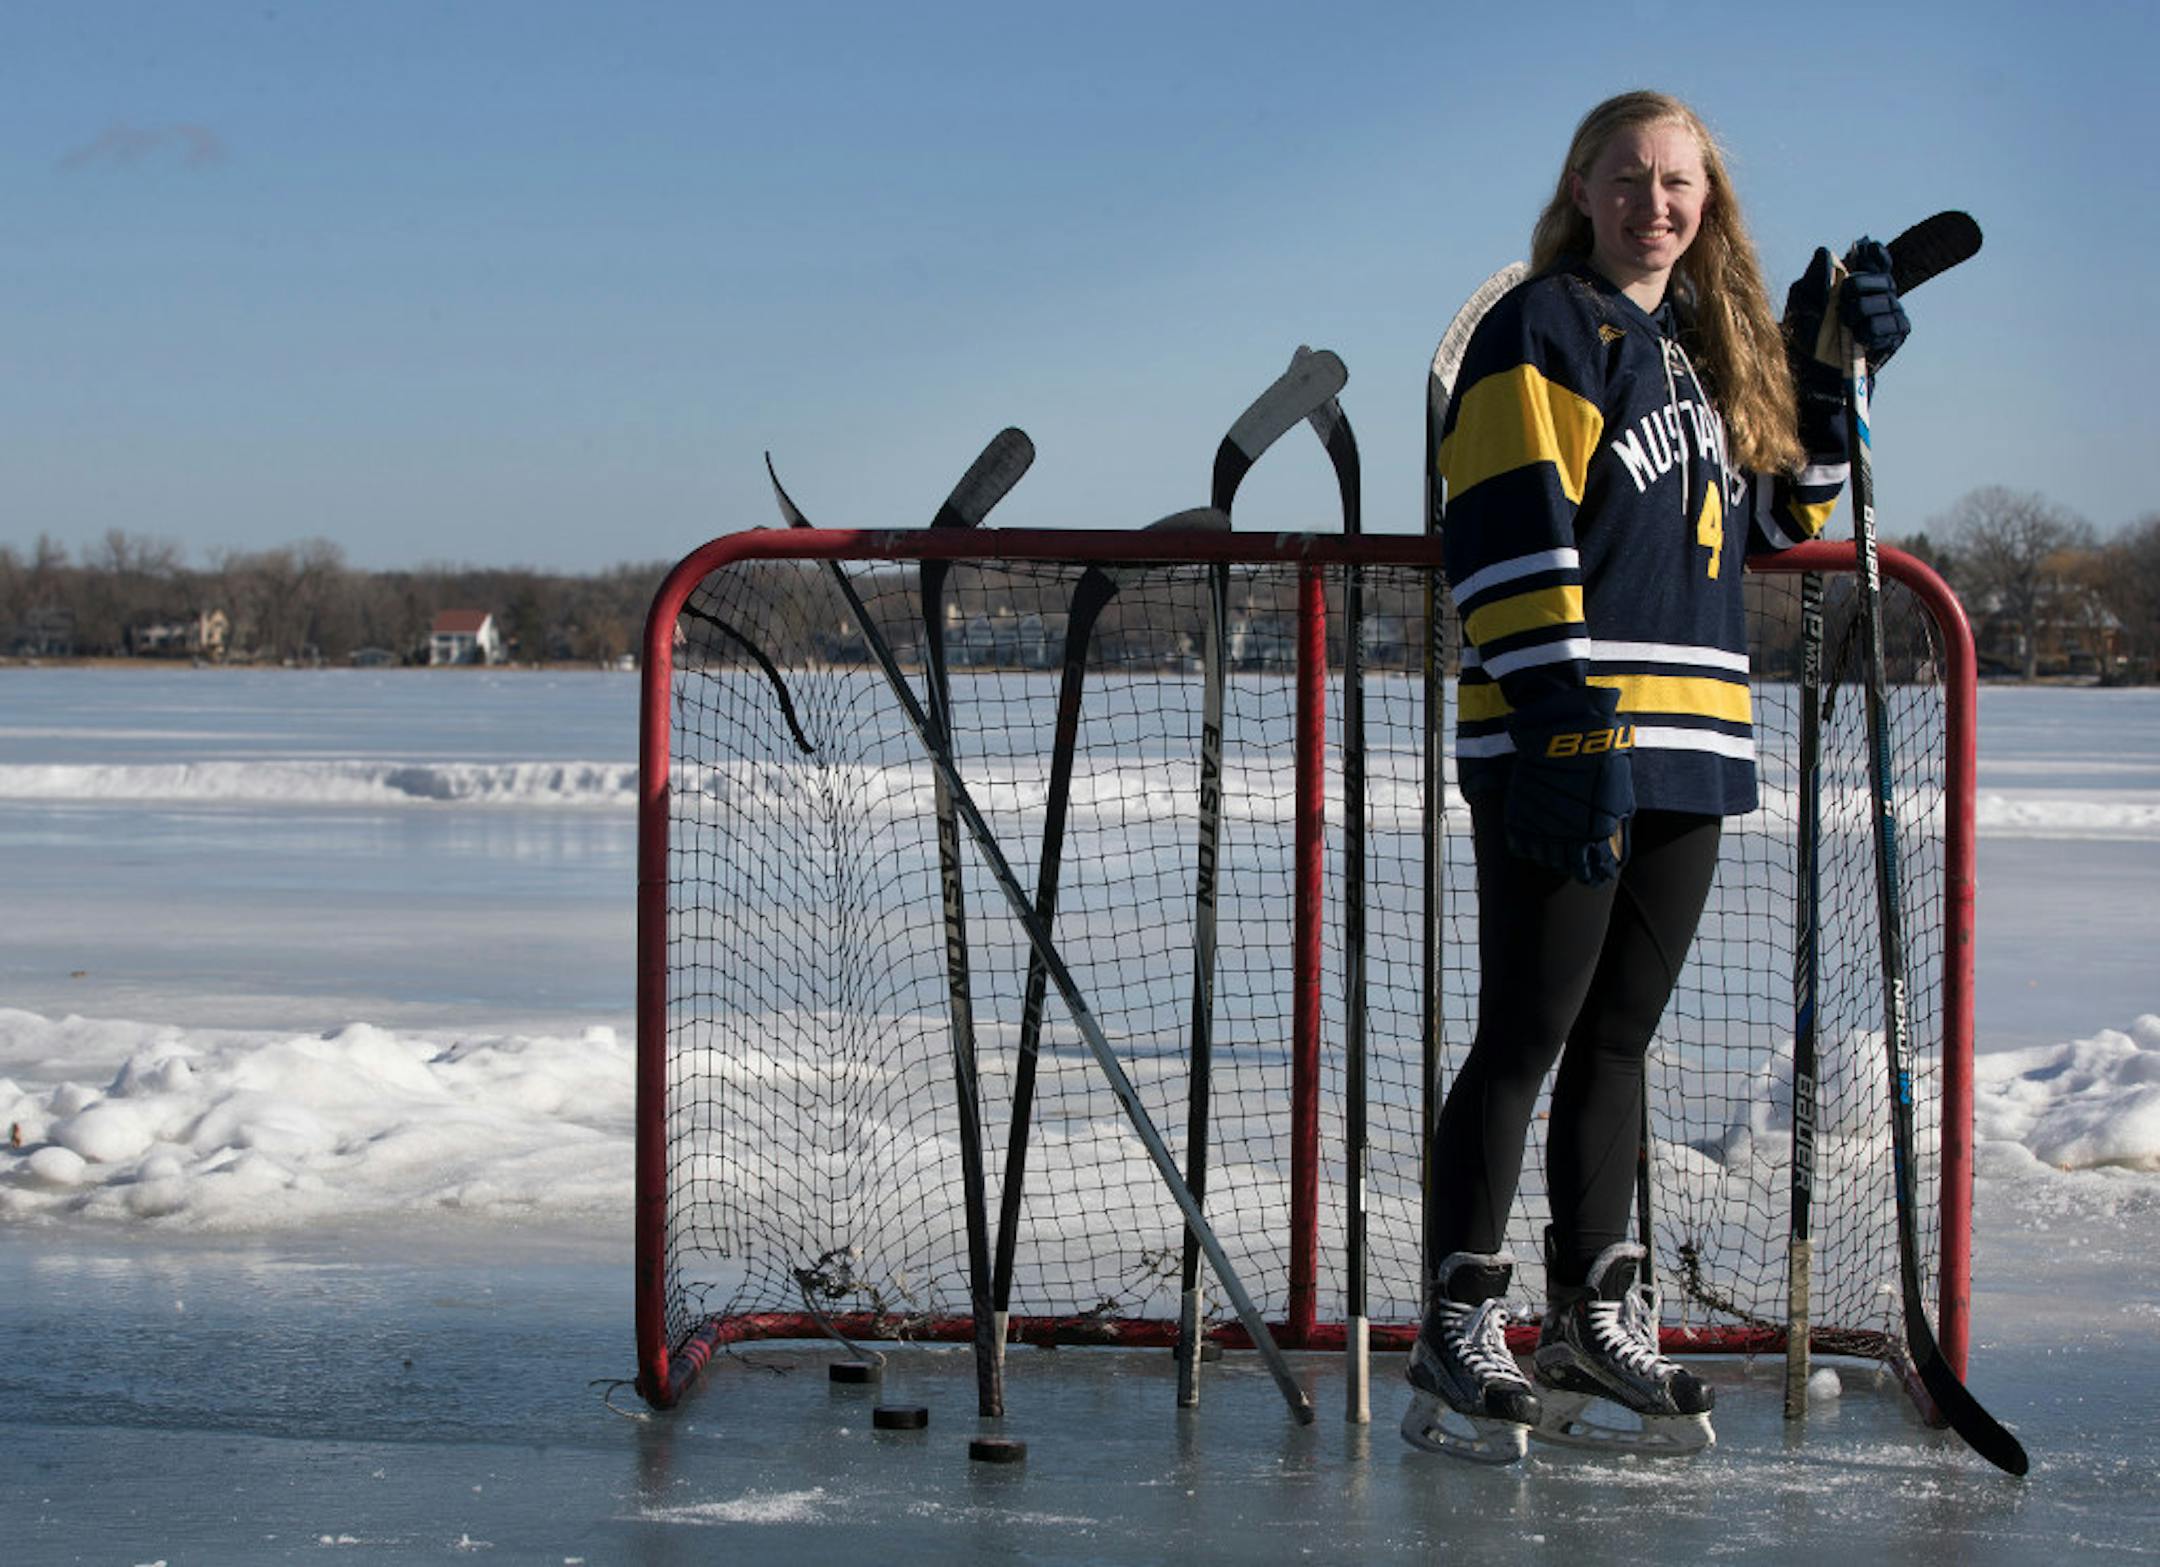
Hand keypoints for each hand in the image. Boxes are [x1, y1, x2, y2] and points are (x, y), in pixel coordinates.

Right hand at [1505, 687, 1634, 885]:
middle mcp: (1569, 832)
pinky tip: (1534, 847)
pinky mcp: (1520, 812)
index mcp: (1598, 826)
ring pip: (1546, 859)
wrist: (1562, 726)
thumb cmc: (1599, 748)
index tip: (1599, 876)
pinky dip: (1527, 849)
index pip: (1598, 866)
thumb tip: (1616, 828)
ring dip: (1553, 860)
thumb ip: (1617, 811)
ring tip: (1558, 859)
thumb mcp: (1619, 782)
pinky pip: (1520, 845)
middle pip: (1571, 866)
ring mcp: (1541, 823)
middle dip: (1578, 872)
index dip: (1599, 874)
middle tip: (1581, 874)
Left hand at [1786, 241, 1909, 375]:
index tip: (1866, 253)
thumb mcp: (1802, 300)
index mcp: (1859, 280)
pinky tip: (1859, 337)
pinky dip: (1872, 330)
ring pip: (1887, 301)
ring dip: (1862, 312)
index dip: (1876, 255)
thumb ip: (1814, 275)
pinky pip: (1891, 325)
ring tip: (1847, 325)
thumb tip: (1825, 251)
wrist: (1812, 366)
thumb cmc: (1806, 332)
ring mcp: (1890, 313)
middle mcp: (1878, 294)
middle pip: (1883, 278)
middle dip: (1860, 287)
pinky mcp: (1896, 334)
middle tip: (1843, 303)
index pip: (1879, 258)